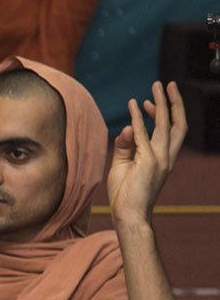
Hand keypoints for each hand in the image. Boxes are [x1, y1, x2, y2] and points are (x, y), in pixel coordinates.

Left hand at [108, 82, 185, 229]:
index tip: (148, 102)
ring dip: (161, 103)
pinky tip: (134, 105)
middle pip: (176, 123)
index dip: (163, 114)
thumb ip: (125, 146)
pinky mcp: (149, 162)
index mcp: (164, 158)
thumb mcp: (123, 165)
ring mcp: (160, 159)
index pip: (169, 131)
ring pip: (166, 124)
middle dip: (173, 102)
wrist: (130, 215)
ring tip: (157, 86)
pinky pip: (143, 135)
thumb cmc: (126, 194)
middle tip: (165, 84)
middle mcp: (167, 157)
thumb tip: (127, 127)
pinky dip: (139, 118)